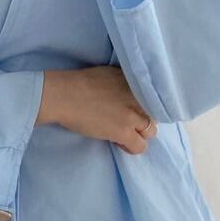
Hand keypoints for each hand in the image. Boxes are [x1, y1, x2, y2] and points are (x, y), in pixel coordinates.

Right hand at [37, 67, 157, 153]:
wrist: (64, 95)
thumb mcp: (110, 74)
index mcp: (135, 82)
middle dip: (142, 120)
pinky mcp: (123, 131)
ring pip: (151, 132)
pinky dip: (132, 147)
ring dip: (139, 134)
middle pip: (155, 115)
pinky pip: (140, 146)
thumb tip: (130, 90)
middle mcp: (138, 97)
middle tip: (127, 122)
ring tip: (123, 133)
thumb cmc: (80, 82)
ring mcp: (132, 115)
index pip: (155, 98)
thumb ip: (125, 82)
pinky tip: (119, 142)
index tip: (134, 110)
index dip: (144, 107)